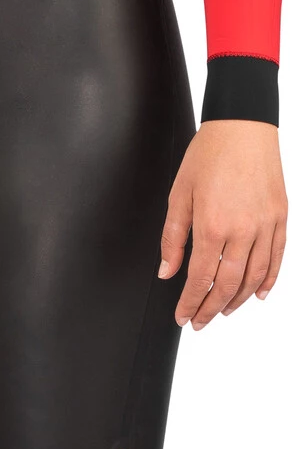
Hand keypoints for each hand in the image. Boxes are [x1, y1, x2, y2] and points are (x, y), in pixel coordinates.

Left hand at [158, 120, 286, 330]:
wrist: (242, 126)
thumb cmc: (209, 155)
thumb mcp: (179, 195)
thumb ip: (173, 237)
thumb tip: (167, 271)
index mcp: (212, 225)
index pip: (199, 279)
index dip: (190, 303)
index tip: (182, 316)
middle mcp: (242, 231)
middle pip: (227, 286)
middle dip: (211, 309)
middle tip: (200, 321)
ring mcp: (265, 225)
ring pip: (254, 278)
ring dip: (238, 300)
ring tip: (224, 310)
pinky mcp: (280, 218)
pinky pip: (276, 259)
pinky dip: (268, 281)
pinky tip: (259, 294)